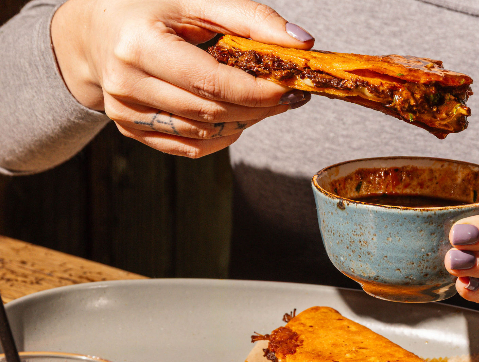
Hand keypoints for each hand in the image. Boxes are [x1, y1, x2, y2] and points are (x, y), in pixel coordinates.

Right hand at [51, 0, 313, 156]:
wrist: (93, 32)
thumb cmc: (149, 9)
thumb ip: (249, 19)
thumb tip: (301, 43)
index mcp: (139, 45)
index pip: (212, 82)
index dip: (256, 91)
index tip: (289, 87)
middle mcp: (127, 84)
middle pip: (211, 112)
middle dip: (256, 107)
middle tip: (286, 96)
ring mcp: (126, 113)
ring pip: (203, 133)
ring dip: (242, 121)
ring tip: (258, 101)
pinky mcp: (131, 130)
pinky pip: (190, 147)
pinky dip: (220, 135)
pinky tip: (231, 116)